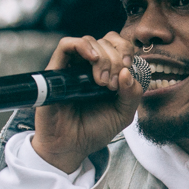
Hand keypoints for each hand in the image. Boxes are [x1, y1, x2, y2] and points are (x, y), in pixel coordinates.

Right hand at [30, 32, 144, 172]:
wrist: (71, 147)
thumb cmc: (94, 130)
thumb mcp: (123, 114)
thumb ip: (133, 94)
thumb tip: (128, 72)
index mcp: (106, 71)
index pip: (117, 44)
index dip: (126, 50)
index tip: (128, 68)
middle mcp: (89, 66)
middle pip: (105, 41)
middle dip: (115, 59)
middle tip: (113, 84)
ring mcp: (72, 67)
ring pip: (89, 41)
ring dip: (103, 57)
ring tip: (102, 82)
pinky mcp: (56, 72)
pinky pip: (65, 45)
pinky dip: (82, 45)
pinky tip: (92, 59)